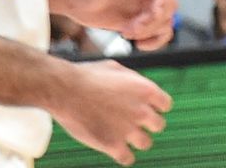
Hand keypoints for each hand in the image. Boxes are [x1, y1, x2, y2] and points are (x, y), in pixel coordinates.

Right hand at [51, 59, 169, 165]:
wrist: (60, 88)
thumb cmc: (84, 75)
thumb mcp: (113, 67)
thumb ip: (133, 79)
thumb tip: (140, 87)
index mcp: (145, 89)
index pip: (165, 105)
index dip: (153, 105)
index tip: (140, 106)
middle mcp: (142, 111)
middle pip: (158, 125)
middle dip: (144, 122)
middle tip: (127, 118)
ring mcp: (129, 130)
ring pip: (145, 143)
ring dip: (133, 138)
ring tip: (116, 131)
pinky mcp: (113, 145)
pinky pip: (127, 158)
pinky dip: (120, 153)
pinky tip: (110, 144)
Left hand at [69, 0, 176, 49]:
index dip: (163, 0)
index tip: (152, 13)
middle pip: (169, 6)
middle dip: (152, 20)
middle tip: (130, 28)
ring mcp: (151, 2)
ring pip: (166, 21)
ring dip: (149, 31)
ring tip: (126, 32)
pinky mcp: (146, 19)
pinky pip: (162, 33)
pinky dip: (155, 41)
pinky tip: (139, 44)